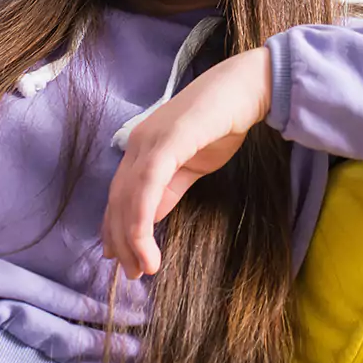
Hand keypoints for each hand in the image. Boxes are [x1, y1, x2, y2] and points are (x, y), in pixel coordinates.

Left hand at [102, 46, 271, 278]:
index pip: (120, 193)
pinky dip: (142, 220)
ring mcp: (151, 139)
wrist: (246, 89)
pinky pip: (147, 187)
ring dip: (132, 238)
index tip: (120, 258)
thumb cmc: (223, 124)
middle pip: (118, 198)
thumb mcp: (191, 165)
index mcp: (143, 147)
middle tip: (133, 273)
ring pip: (128, 197)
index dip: (116, 227)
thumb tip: (149, 218)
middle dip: (121, 240)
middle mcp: (139, 142)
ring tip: (143, 268)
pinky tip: (149, 246)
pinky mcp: (168, 141)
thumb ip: (169, 188)